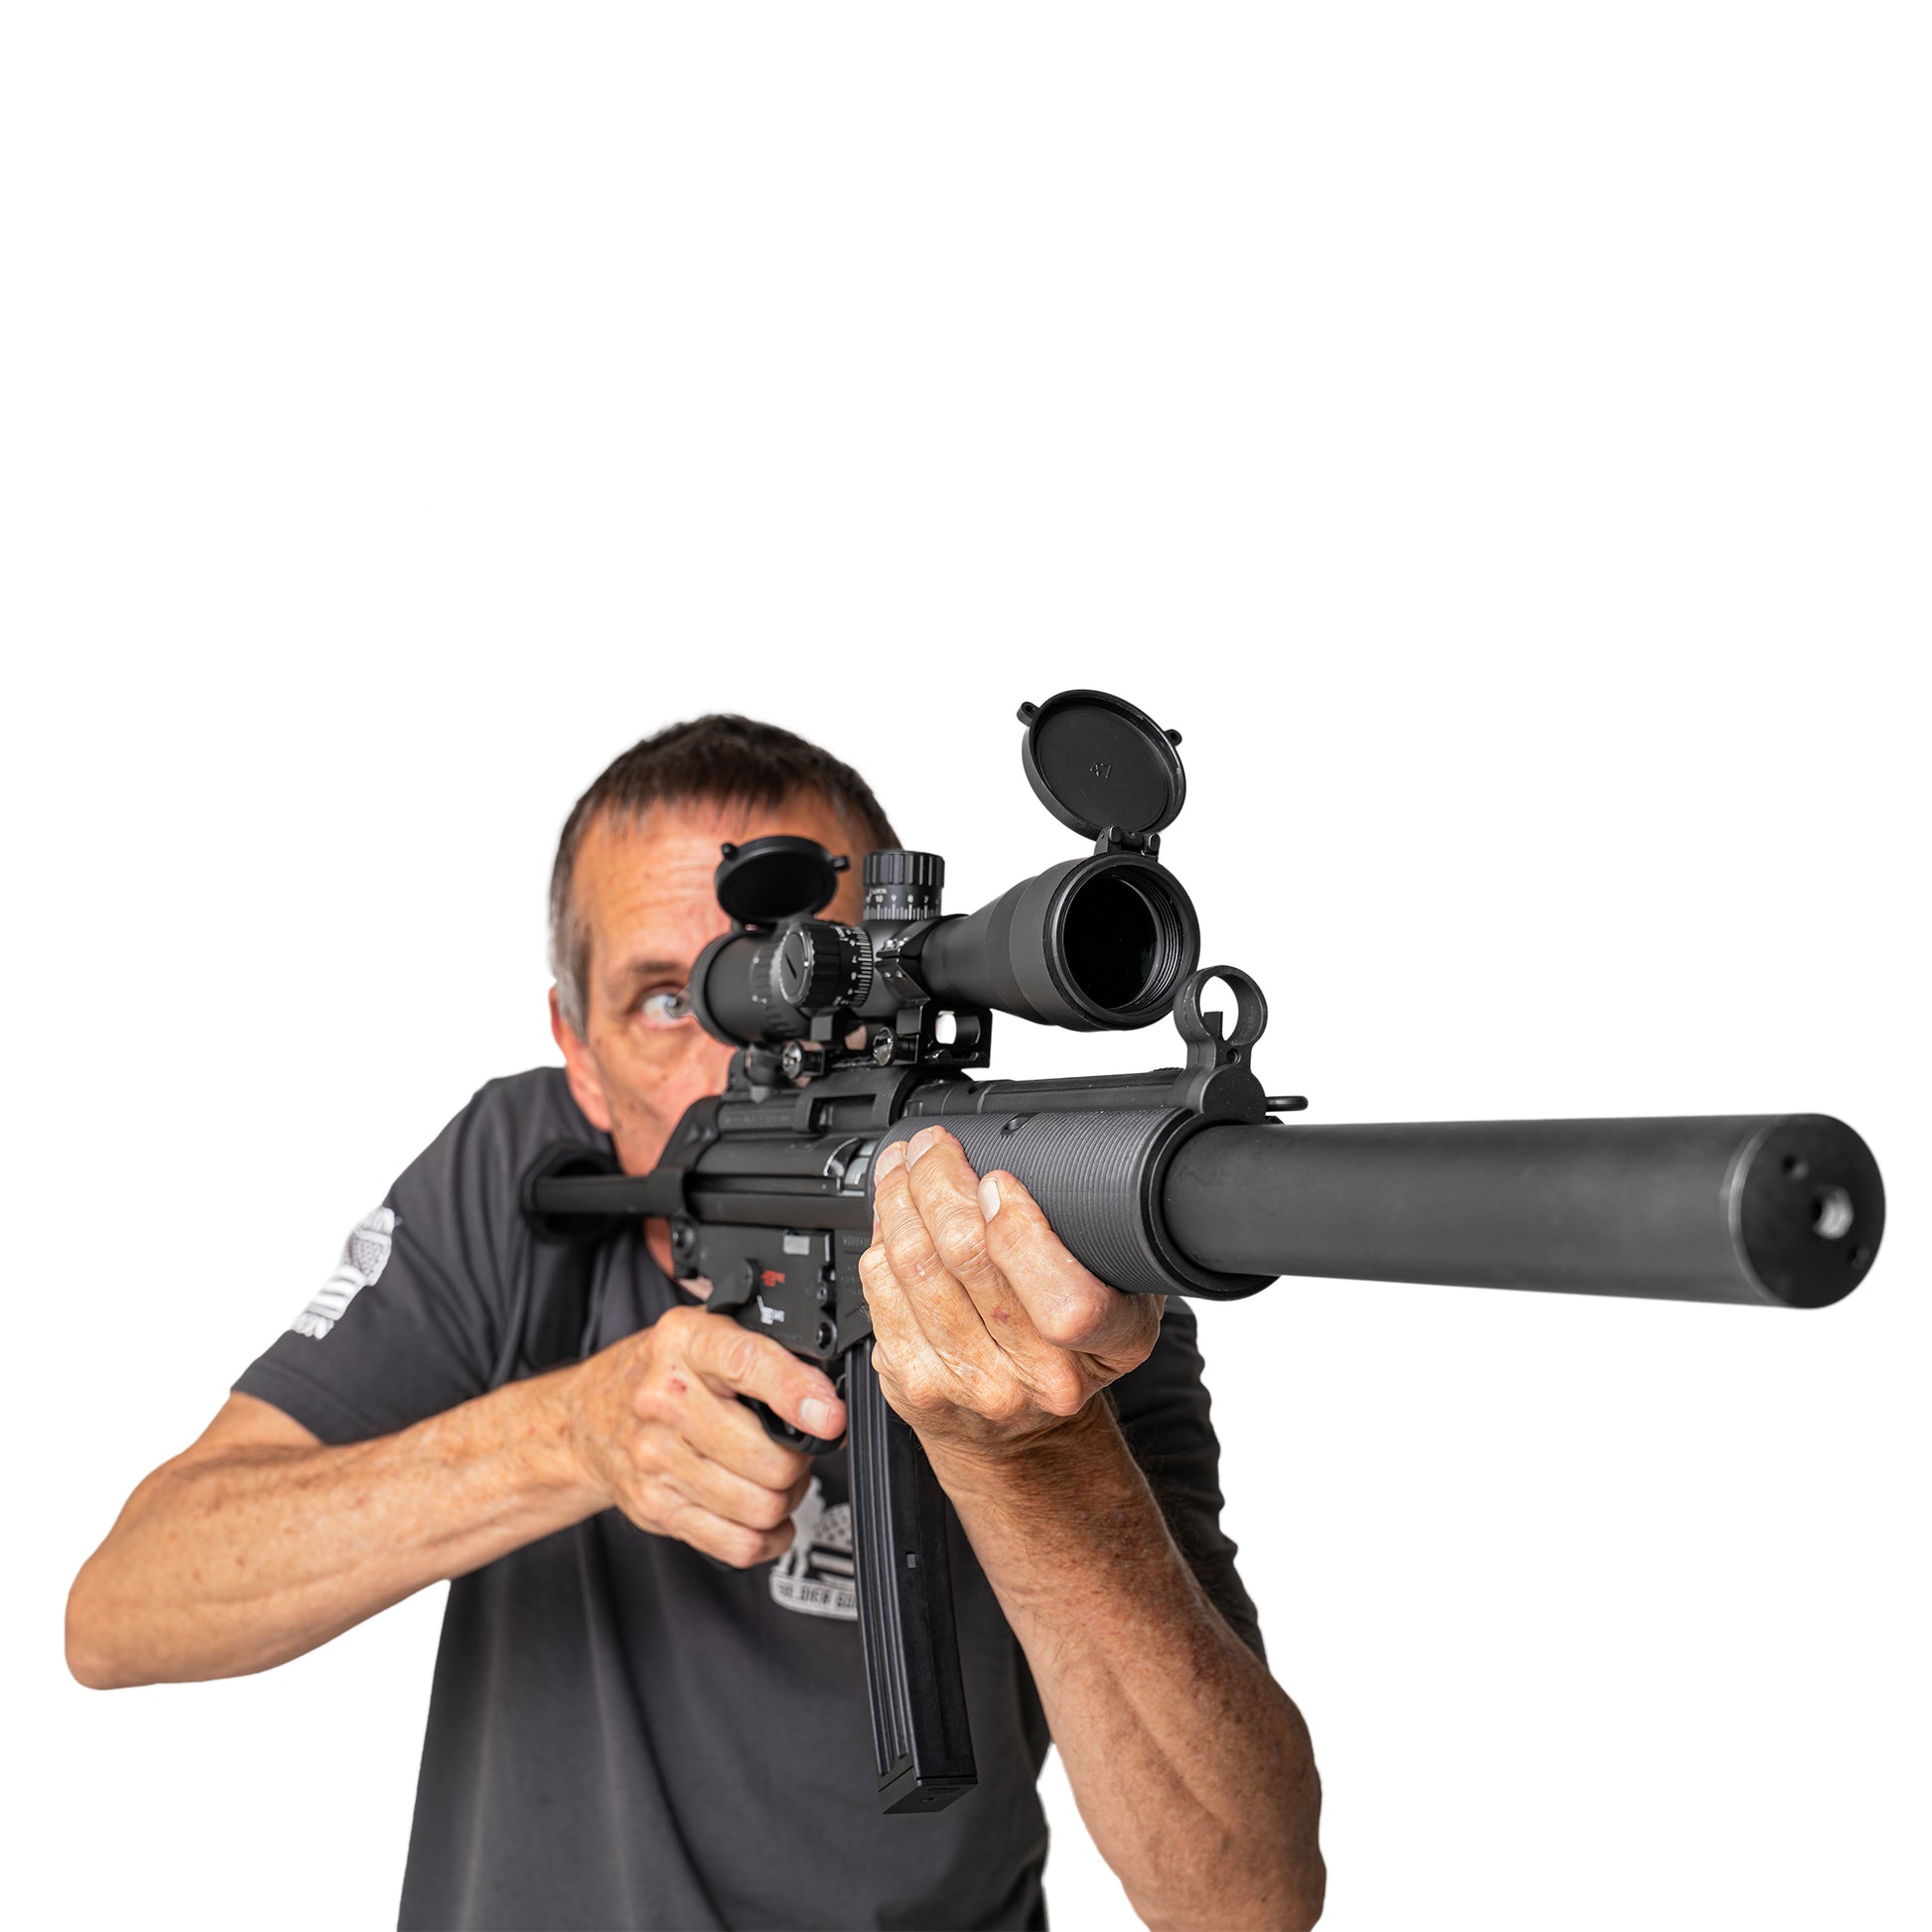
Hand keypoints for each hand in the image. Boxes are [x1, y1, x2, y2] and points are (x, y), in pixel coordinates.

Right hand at [561, 1306, 846, 1566]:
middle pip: (767, 1455)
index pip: (747, 1363)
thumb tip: (826, 1393)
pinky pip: (737, 1543)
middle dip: (800, 1460)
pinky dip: (767, 1538)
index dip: (796, 1393)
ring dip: (786, 1499)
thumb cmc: (660, 1374)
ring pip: (760, 1505)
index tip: (829, 1417)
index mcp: (684, 1341)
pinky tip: (764, 1517)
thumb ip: (765, 1353)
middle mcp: (665, 1398)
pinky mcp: (656, 1507)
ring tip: (777, 1479)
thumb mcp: (705, 1335)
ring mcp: (656, 1458)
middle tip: (796, 1448)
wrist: (587, 1417)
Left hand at [860, 1125, 1162, 1464]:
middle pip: (967, 1256)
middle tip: (933, 1147)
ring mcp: (974, 1385)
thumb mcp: (1120, 1295)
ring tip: (904, 1166)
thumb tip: (1012, 1168)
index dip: (1020, 1228)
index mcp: (1110, 1343)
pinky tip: (891, 1215)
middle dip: (939, 1180)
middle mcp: (1043, 1375)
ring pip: (915, 1265)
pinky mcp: (918, 1386)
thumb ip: (1091, 1242)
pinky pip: (881, 1291)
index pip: (1065, 1298)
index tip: (996, 1179)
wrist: (1026, 1436)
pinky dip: (880, 1239)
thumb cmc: (1068, 1347)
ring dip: (900, 1198)